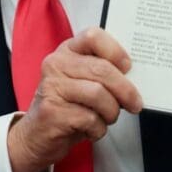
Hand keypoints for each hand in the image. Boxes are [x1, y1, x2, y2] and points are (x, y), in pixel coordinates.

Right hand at [6, 28, 142, 171]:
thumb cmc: (66, 107)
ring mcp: (52, 87)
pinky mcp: (52, 112)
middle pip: (102, 69)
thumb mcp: (82, 81)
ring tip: (108, 118)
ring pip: (99, 94)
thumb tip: (133, 77)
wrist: (36, 136)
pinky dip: (98, 128)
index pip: (93, 36)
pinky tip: (92, 129)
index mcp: (67, 51)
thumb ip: (101, 72)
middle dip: (125, 90)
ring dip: (112, 112)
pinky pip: (90, 118)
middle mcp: (56, 64)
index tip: (128, 67)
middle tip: (135, 103)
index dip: (115, 50)